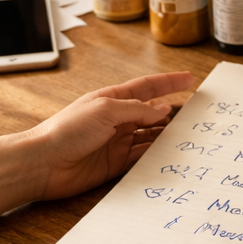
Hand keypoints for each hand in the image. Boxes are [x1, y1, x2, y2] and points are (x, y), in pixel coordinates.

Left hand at [0, 71, 193, 218]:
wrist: (43, 163)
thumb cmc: (68, 129)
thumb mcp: (106, 110)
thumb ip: (137, 110)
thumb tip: (163, 110)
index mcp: (113, 99)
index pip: (148, 87)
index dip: (170, 83)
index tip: (191, 79)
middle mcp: (117, 119)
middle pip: (152, 113)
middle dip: (174, 112)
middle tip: (199, 113)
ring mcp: (117, 142)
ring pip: (150, 135)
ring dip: (168, 134)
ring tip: (191, 135)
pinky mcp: (115, 164)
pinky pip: (142, 157)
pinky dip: (157, 155)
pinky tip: (172, 154)